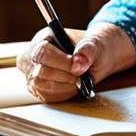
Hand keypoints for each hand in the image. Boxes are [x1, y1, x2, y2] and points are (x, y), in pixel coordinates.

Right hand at [16, 22, 135, 102]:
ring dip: (62, 87)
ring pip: (38, 86)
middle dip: (63, 77)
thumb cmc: (98, 45)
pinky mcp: (39, 88)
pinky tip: (73, 88)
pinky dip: (60, 95)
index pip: (41, 52)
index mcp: (43, 38)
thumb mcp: (97, 43)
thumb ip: (88, 49)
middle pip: (37, 73)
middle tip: (81, 76)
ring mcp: (34, 73)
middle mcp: (33, 56)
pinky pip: (44, 97)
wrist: (101, 56)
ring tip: (78, 80)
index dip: (60, 62)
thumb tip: (81, 61)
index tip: (80, 67)